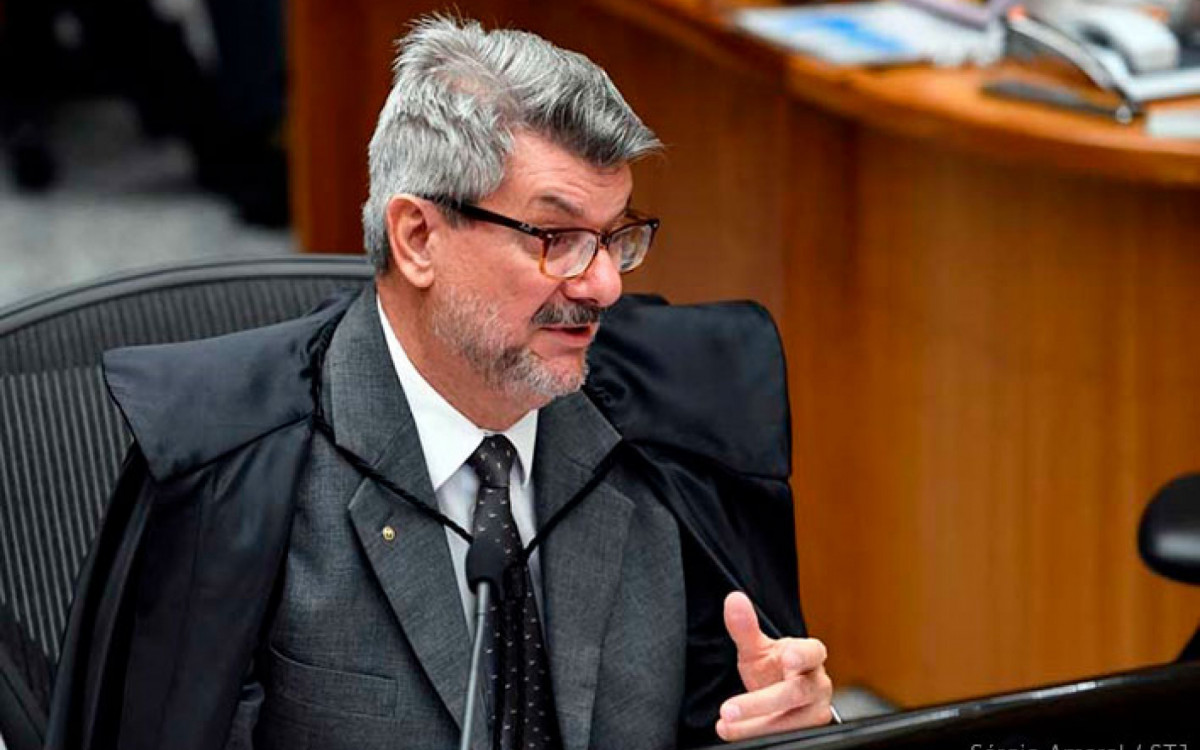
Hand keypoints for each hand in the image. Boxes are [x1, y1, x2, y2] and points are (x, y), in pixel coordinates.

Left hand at [716, 591, 833, 741]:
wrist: (784, 699)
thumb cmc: (775, 669)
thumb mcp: (758, 650)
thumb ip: (745, 628)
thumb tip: (733, 600)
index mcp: (809, 656)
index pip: (812, 652)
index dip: (802, 655)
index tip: (787, 658)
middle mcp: (817, 684)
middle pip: (795, 693)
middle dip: (761, 703)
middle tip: (730, 708)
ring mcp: (815, 711)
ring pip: (793, 722)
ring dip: (757, 726)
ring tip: (727, 725)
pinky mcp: (809, 732)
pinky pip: (790, 738)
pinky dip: (762, 737)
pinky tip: (737, 734)